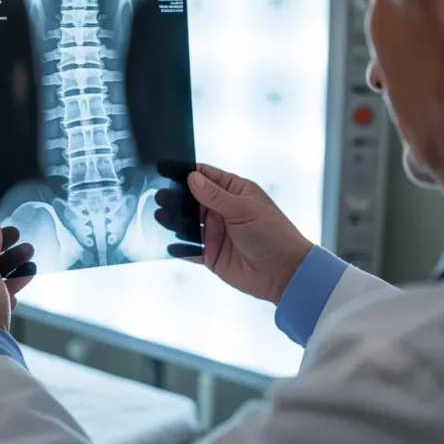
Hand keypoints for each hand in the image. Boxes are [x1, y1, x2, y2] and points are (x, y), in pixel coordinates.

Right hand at [156, 164, 312, 304]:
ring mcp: (216, 233)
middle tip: (159, 196)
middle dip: (175, 198)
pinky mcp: (211, 255)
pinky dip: (179, 247)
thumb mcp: (244, 210)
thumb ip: (215, 196)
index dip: (186, 173)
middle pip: (192, 200)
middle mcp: (222, 211)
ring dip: (174, 221)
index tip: (165, 170)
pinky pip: (189, 249)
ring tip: (159, 216)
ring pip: (187, 224)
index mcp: (234, 193)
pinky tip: (166, 244)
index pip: (206, 177)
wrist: (284, 274)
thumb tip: (192, 178)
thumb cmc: (274, 235)